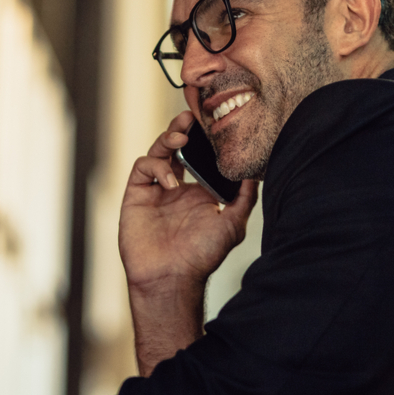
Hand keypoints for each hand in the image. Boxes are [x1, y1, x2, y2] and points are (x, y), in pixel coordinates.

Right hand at [119, 111, 259, 294]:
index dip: (204, 138)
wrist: (172, 278)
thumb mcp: (233, 224)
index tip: (213, 122)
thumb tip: (256, 172)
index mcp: (199, 191)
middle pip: (177, 146)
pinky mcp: (137, 194)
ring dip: (168, 139)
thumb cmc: (202, 256)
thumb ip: (245, 198)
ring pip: (158, 151)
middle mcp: (177, 187)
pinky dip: (156, 165)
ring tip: (180, 137)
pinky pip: (143, 167)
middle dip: (183, 128)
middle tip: (191, 117)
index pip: (200, 155)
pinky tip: (171, 180)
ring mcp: (155, 190)